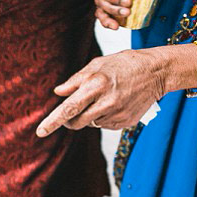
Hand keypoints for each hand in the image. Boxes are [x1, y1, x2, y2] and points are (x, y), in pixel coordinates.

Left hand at [36, 49, 166, 136]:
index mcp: (95, 86)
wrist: (156, 72)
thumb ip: (75, 80)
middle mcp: (106, 102)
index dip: (53, 121)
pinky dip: (103, 117)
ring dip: (89, 115)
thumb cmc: (123, 64)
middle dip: (69, 120)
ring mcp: (117, 114)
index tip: (40, 132)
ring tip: (103, 97)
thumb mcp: (97, 65)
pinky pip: (104, 125)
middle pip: (76, 122)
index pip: (69, 108)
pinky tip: (114, 103)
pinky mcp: (126, 122)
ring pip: (90, 123)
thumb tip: (58, 92)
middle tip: (73, 108)